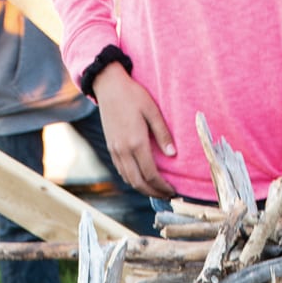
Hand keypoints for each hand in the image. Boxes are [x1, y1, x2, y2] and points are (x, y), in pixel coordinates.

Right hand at [92, 63, 176, 197]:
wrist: (108, 86)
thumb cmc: (133, 94)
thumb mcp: (152, 110)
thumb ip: (163, 133)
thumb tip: (173, 154)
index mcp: (136, 142)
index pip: (151, 174)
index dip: (163, 186)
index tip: (173, 191)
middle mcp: (123, 150)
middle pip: (139, 183)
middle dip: (154, 193)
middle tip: (167, 197)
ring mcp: (115, 151)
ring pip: (129, 180)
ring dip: (143, 189)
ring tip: (156, 191)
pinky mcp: (111, 148)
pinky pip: (122, 171)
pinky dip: (133, 180)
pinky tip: (142, 179)